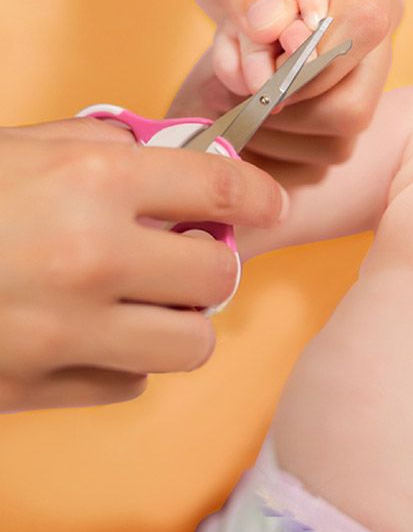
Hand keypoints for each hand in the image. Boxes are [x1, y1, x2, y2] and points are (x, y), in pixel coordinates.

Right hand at [0, 117, 287, 411]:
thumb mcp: (18, 144)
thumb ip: (104, 146)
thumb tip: (175, 156)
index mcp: (92, 181)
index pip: (222, 192)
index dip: (260, 197)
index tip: (269, 204)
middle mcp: (92, 257)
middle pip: (219, 276)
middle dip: (210, 263)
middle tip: (183, 255)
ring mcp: (65, 331)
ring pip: (188, 343)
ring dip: (177, 321)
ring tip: (141, 300)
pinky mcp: (36, 387)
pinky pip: (128, 382)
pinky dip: (123, 360)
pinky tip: (88, 334)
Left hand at [168, 0, 400, 164]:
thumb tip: (274, 28)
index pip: (366, 24)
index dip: (309, 56)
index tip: (256, 49)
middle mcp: (381, 13)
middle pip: (357, 97)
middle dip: (282, 96)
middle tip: (230, 64)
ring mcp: (369, 58)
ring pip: (339, 127)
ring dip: (270, 113)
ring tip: (230, 66)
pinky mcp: (347, 88)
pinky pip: (320, 140)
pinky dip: (270, 126)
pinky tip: (241, 86)